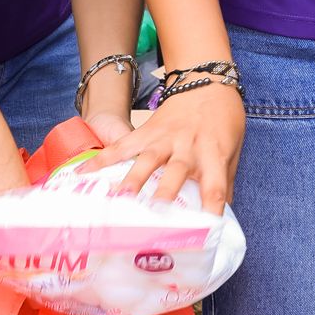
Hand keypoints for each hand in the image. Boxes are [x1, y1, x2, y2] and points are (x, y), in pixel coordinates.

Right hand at [96, 81, 244, 206]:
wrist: (207, 82)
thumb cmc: (223, 120)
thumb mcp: (233, 150)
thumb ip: (225, 183)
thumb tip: (221, 219)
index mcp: (214, 156)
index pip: (216, 187)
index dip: (211, 209)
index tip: (206, 232)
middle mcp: (188, 148)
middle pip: (176, 173)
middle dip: (164, 195)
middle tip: (154, 217)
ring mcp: (165, 139)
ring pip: (147, 160)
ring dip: (133, 179)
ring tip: (119, 199)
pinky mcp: (145, 132)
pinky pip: (121, 147)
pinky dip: (101, 160)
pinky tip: (82, 174)